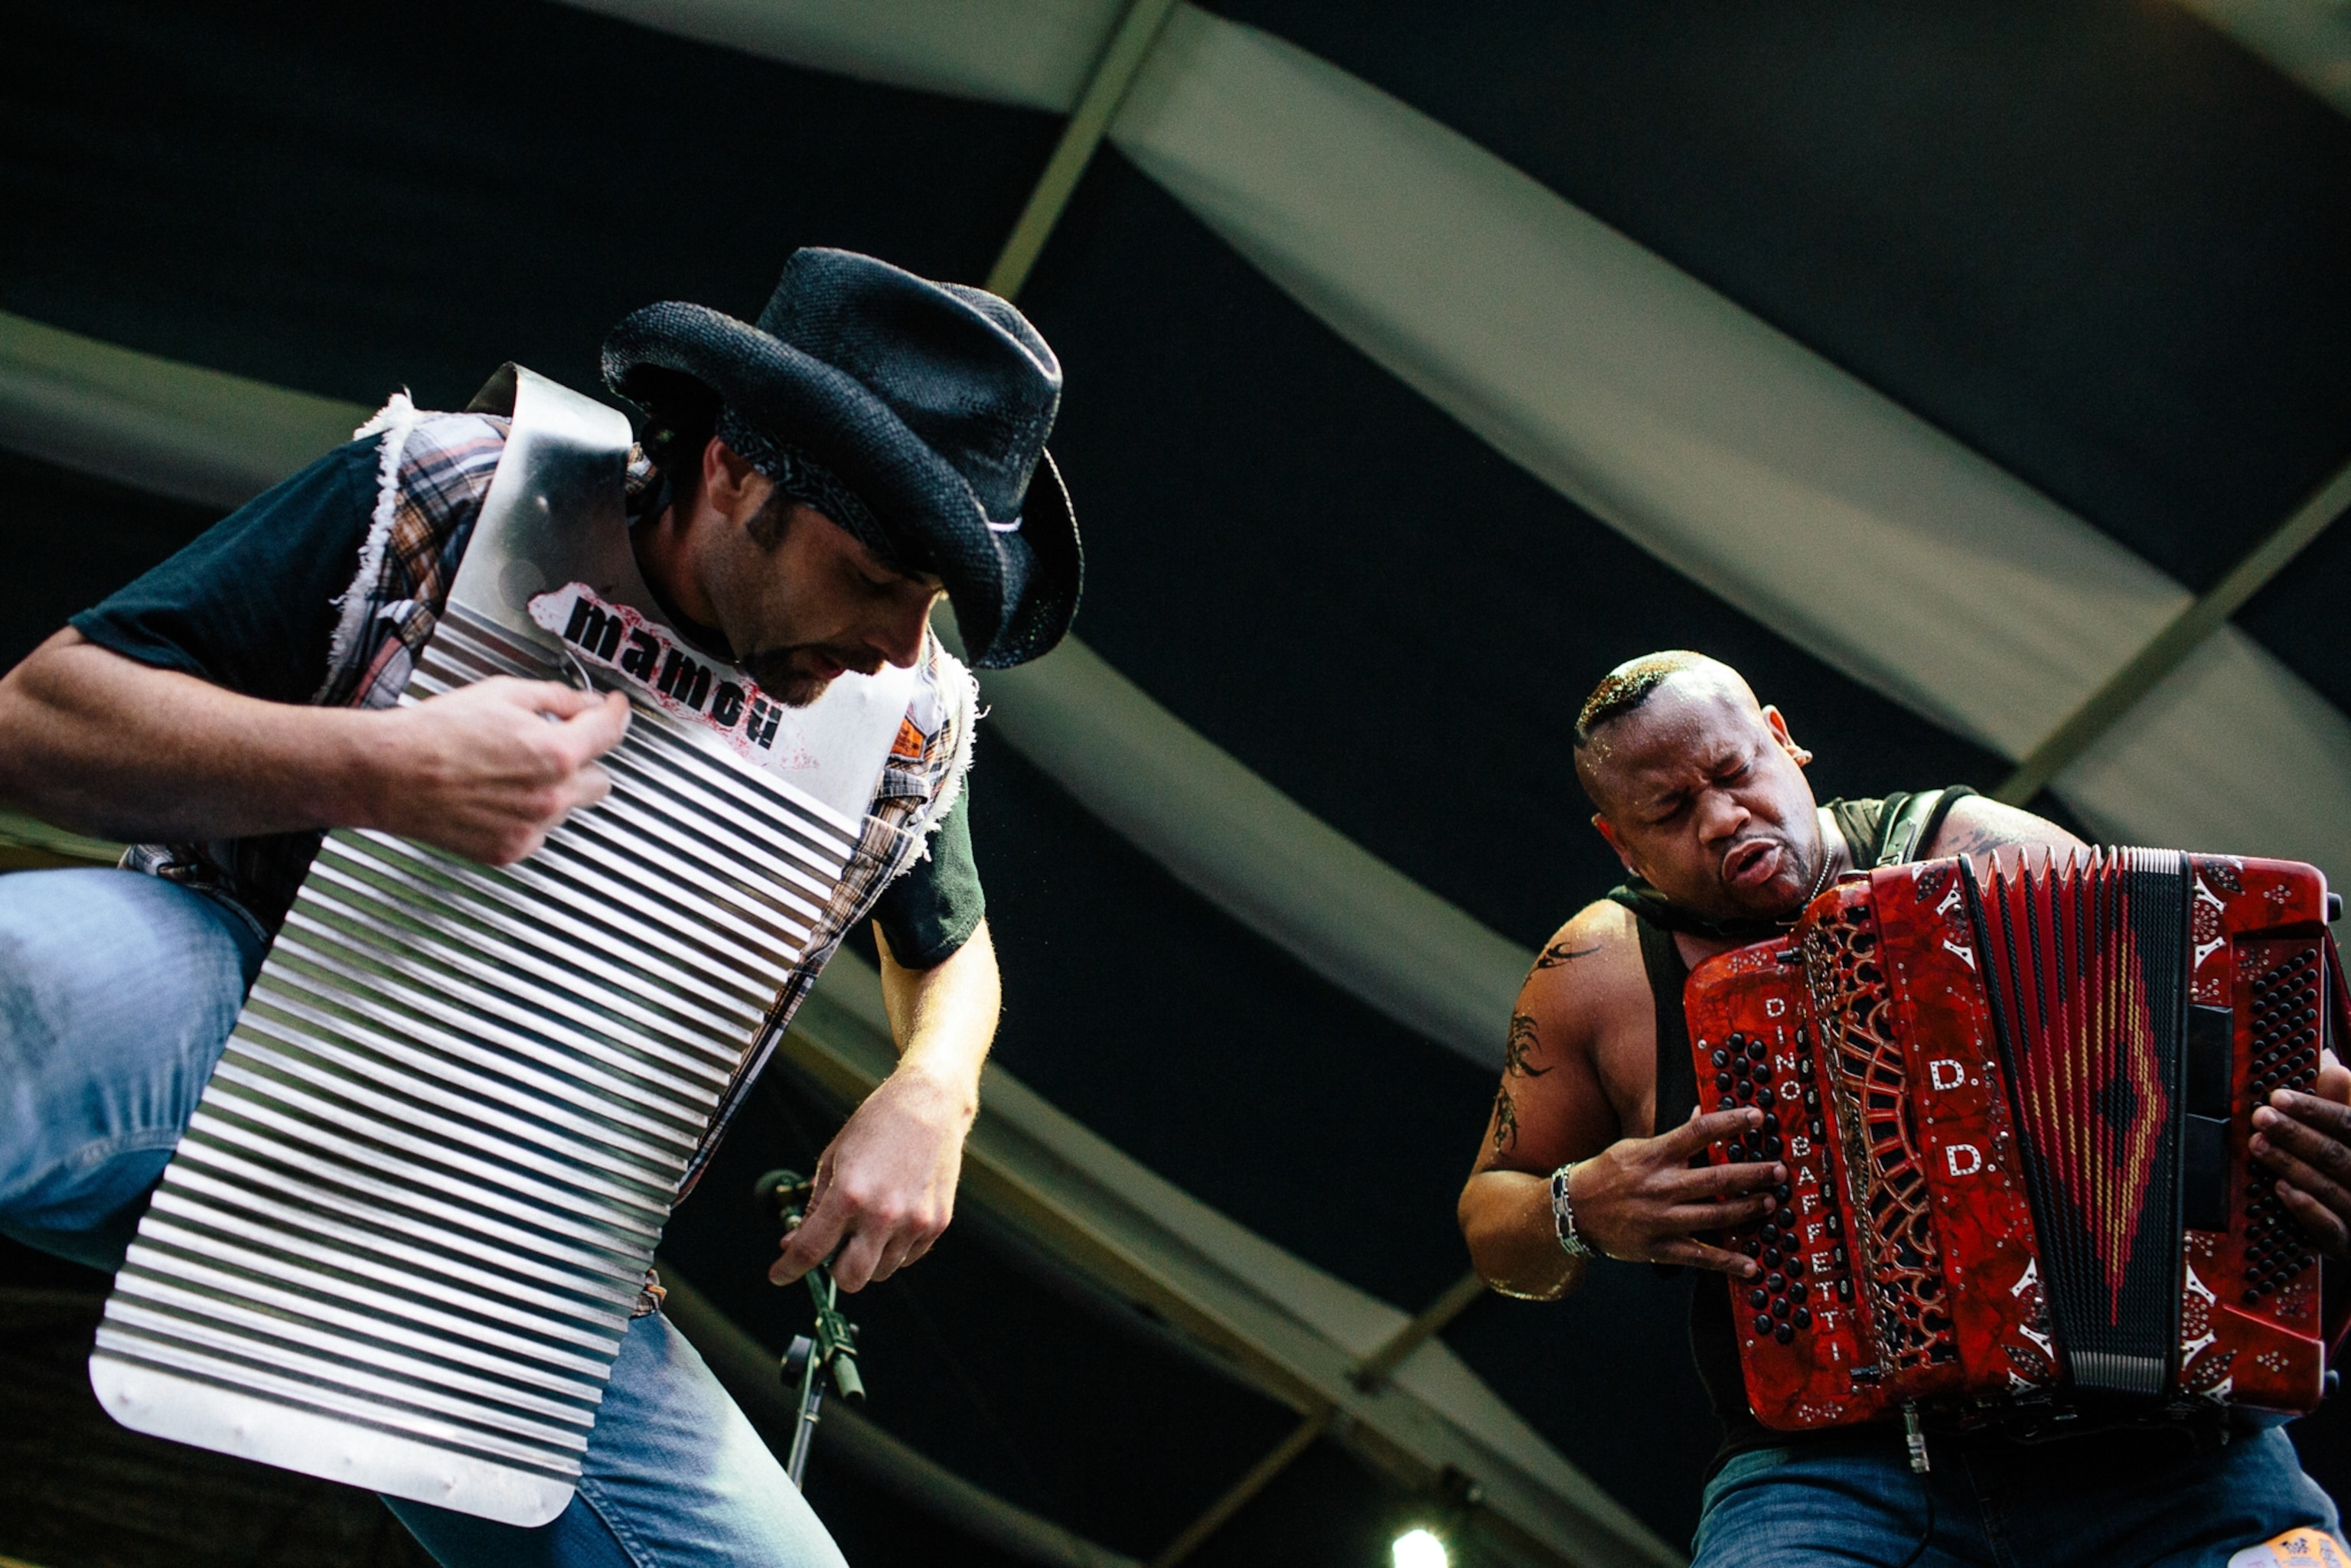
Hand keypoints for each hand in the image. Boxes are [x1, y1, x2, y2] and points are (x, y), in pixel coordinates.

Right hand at [372, 678, 629, 863]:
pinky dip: (527, 815)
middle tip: (557, 744)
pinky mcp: (510, 851)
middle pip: (601, 779)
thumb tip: (584, 702)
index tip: (614, 710)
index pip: (611, 732)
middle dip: (584, 760)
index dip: (616, 714)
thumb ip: (556, 698)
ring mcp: (532, 828)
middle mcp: (551, 797)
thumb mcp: (502, 694)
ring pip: (569, 808)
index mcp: (555, 753)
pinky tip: (496, 796)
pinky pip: (539, 832)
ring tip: (510, 770)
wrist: (388, 773)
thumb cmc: (434, 734)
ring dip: (554, 790)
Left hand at [770, 1062, 974, 1292]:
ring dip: (867, 1258)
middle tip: (834, 1247)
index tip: (780, 1274)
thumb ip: (815, 1206)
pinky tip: (893, 1218)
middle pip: (850, 1279)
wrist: (931, 1103)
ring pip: (881, 1271)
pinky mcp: (937, 1223)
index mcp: (850, 1195)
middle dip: (835, 1270)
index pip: (811, 1251)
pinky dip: (895, 1248)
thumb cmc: (880, 1123)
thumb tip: (795, 1241)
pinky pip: (908, 1257)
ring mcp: (914, 1222)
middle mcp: (883, 1215)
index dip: (789, 1269)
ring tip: (869, 1223)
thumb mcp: (833, 1158)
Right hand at [1567, 1105, 1784, 1275]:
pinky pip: (1700, 1256)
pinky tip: (1751, 1266)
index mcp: (1655, 1156)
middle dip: (1753, 1174)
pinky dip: (1727, 1262)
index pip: (1699, 1132)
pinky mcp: (1659, 1248)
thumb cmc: (1607, 1174)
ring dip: (1747, 1210)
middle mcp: (1661, 1186)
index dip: (1730, 1122)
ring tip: (1769, 1204)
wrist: (1573, 1211)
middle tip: (1779, 1172)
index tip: (1757, 1118)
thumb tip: (1701, 1112)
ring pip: (1714, 1215)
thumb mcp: (1634, 1147)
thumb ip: (1671, 1136)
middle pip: (1717, 1178)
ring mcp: (1661, 1219)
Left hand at [2249, 1049, 2350, 1260]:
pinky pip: (2331, 1230)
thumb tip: (2327, 1062)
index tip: (2277, 1096)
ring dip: (2291, 1165)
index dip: (2314, 1109)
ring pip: (2329, 1188)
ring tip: (2258, 1145)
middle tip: (2260, 1118)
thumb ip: (2342, 1100)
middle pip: (2338, 1155)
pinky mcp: (2350, 1245)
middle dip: (2296, 1135)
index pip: (2350, 1123)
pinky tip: (2282, 1189)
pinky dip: (2307, 1209)